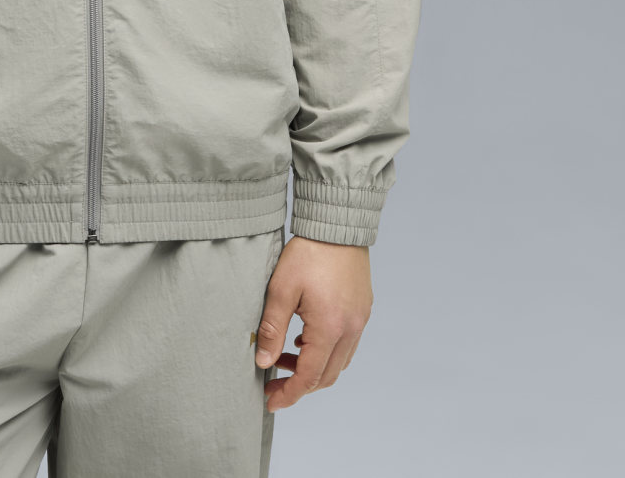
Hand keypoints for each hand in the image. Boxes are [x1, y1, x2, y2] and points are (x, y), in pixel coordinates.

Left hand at [254, 236, 371, 410]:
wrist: (338, 223)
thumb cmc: (308, 252)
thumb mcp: (281, 288)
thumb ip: (272, 328)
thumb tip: (263, 361)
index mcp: (330, 328)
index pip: (309, 376)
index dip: (289, 393)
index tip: (271, 401)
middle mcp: (350, 329)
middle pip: (327, 376)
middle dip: (300, 386)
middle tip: (274, 384)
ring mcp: (359, 320)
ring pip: (339, 362)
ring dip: (314, 369)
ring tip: (285, 358)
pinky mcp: (362, 309)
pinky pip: (346, 344)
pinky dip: (326, 351)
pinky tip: (305, 339)